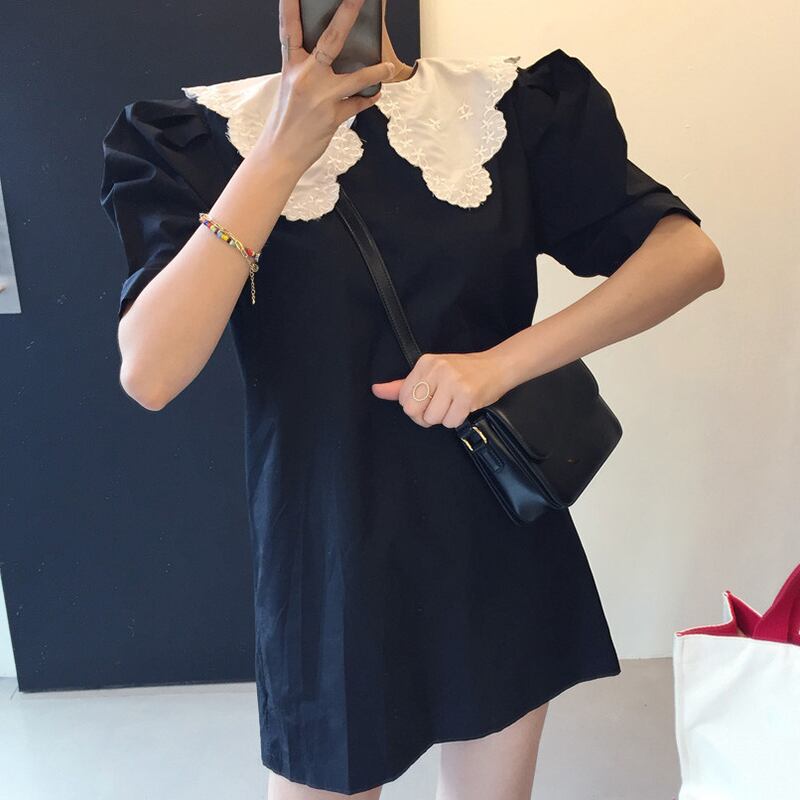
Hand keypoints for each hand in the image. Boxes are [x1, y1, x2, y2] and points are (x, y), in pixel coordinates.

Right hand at [256, 0, 395, 172]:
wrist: (280, 153)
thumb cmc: (286, 120)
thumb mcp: (290, 87)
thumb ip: (307, 69)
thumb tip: (329, 57)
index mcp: (291, 67)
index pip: (290, 30)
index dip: (290, 7)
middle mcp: (305, 77)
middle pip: (330, 41)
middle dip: (346, 16)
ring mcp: (321, 97)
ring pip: (355, 77)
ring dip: (376, 70)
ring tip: (389, 66)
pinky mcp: (333, 116)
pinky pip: (358, 104)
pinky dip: (368, 98)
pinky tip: (376, 93)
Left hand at [371, 351, 512, 428]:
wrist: (498, 366)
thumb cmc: (464, 372)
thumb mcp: (432, 372)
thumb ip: (403, 385)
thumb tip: (376, 390)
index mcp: (424, 363)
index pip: (403, 398)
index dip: (415, 406)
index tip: (429, 399)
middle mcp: (437, 370)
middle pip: (413, 411)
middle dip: (425, 416)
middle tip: (440, 407)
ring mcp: (452, 382)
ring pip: (432, 419)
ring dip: (443, 418)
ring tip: (454, 404)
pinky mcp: (467, 395)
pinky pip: (450, 422)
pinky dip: (457, 420)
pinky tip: (464, 407)